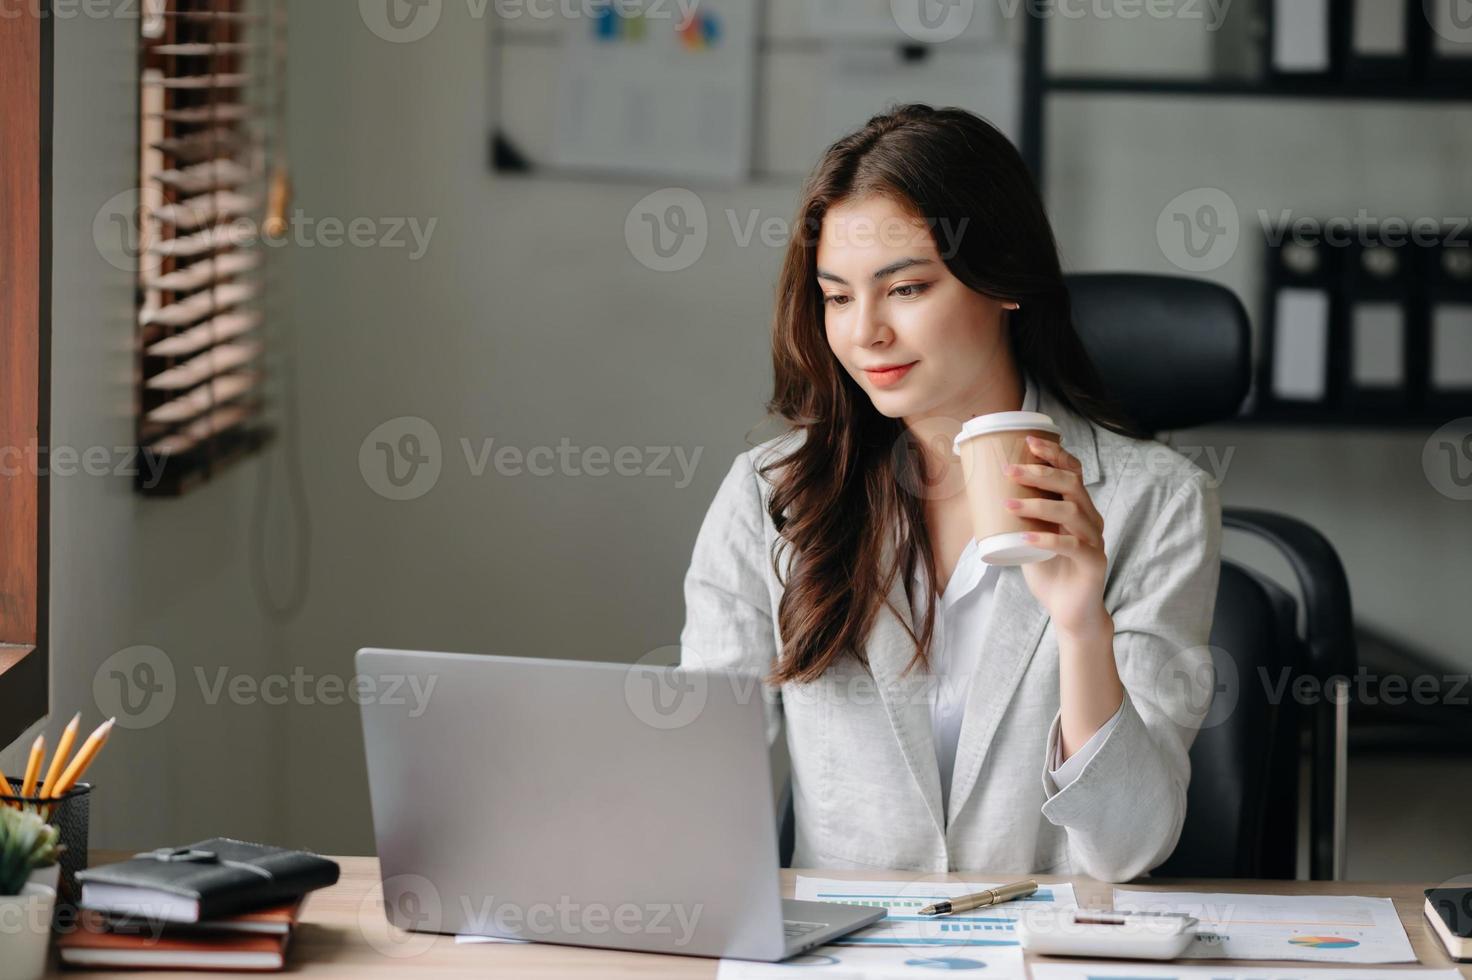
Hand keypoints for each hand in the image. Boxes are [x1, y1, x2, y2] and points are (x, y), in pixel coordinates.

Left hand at [1002, 435, 1108, 636]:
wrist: (1069, 611)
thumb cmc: (1048, 572)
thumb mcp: (1028, 538)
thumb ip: (1017, 518)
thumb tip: (980, 495)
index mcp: (1078, 508)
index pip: (1072, 472)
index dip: (1055, 454)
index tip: (1029, 441)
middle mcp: (1090, 519)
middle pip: (1072, 484)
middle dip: (1039, 473)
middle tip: (1008, 469)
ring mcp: (1094, 540)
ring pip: (1072, 511)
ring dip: (1038, 504)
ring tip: (1009, 503)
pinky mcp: (1094, 562)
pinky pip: (1073, 546)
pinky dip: (1048, 540)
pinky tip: (1026, 537)